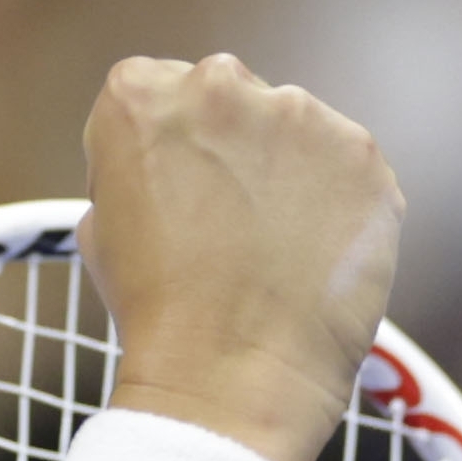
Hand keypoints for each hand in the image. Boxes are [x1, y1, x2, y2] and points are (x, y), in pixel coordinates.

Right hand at [80, 55, 403, 460]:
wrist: (231, 376)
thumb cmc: (158, 312)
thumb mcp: (101, 225)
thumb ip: (136, 165)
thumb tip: (174, 163)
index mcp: (140, 94)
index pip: (158, 91)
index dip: (169, 150)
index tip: (176, 193)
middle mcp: (220, 84)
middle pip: (230, 98)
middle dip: (231, 148)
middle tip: (230, 222)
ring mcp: (299, 114)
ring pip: (293, 129)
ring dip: (288, 171)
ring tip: (276, 247)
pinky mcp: (361, 153)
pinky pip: (347, 166)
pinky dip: (337, 202)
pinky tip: (314, 253)